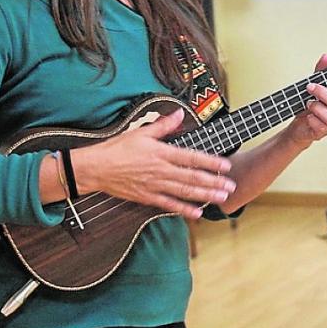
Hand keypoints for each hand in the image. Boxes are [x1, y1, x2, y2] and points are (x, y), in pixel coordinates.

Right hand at [74, 107, 234, 219]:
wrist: (95, 168)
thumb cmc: (117, 148)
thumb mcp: (140, 132)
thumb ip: (163, 125)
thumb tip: (179, 114)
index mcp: (161, 153)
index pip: (192, 158)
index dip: (211, 162)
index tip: (226, 165)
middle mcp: (161, 170)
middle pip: (192, 177)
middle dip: (214, 182)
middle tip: (231, 186)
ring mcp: (155, 185)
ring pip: (184, 192)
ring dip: (205, 195)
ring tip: (221, 198)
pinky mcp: (147, 197)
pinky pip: (168, 204)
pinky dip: (183, 209)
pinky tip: (197, 213)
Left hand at [286, 54, 326, 148]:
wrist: (298, 124)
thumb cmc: (309, 105)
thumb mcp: (314, 84)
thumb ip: (321, 71)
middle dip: (323, 93)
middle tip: (311, 88)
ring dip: (317, 107)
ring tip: (308, 103)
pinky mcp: (321, 132)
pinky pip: (320, 127)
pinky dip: (312, 119)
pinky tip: (307, 116)